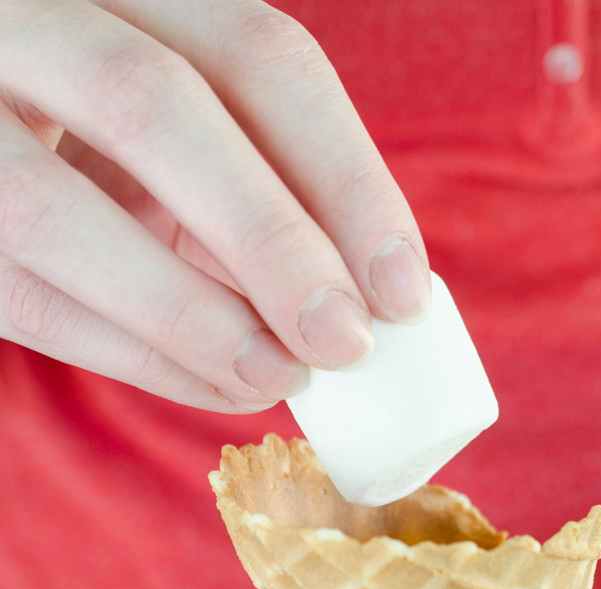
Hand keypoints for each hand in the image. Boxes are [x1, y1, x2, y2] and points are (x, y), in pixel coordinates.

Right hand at [0, 1, 427, 410]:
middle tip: (344, 342)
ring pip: (52, 209)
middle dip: (267, 238)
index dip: (344, 175)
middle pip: (151, 104)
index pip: (257, 54)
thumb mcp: (195, 129)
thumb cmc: (115, 142)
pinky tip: (210, 383)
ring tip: (277, 375)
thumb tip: (371, 294)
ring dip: (187, 316)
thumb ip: (264, 180)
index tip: (404, 289)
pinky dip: (126, 352)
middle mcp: (28, 15)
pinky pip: (16, 291)